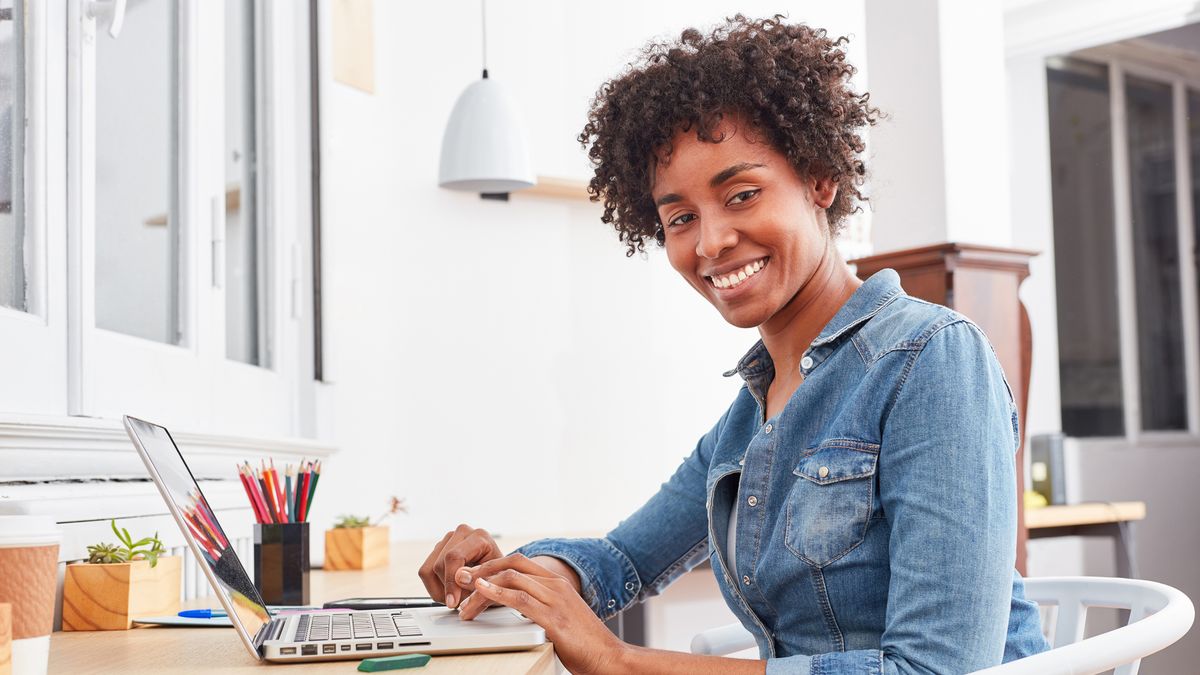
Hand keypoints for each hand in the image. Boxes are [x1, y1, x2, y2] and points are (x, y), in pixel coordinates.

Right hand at [417, 524, 502, 608]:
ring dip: (439, 590)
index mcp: (479, 536)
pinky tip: (448, 593)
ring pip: (429, 569)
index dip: (451, 581)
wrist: (499, 572)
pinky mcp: (438, 549)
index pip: (454, 557)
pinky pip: (425, 572)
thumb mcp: (496, 581)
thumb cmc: (499, 576)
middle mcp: (462, 533)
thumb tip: (459, 579)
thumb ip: (479, 579)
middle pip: (440, 564)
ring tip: (455, 598)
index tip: (452, 602)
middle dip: (447, 589)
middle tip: (460, 603)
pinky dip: (433, 587)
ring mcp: (448, 540)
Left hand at [460, 553, 627, 674]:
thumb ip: (541, 606)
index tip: (473, 575)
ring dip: (482, 586)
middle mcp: (556, 586)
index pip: (519, 562)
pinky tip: (483, 593)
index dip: (492, 565)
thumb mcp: (561, 615)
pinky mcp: (553, 618)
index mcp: (557, 583)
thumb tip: (515, 605)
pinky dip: (497, 593)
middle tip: (461, 579)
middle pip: (512, 564)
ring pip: (511, 579)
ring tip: (464, 597)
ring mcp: (556, 599)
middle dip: (482, 569)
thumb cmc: (584, 641)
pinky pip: (520, 599)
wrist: (607, 657)